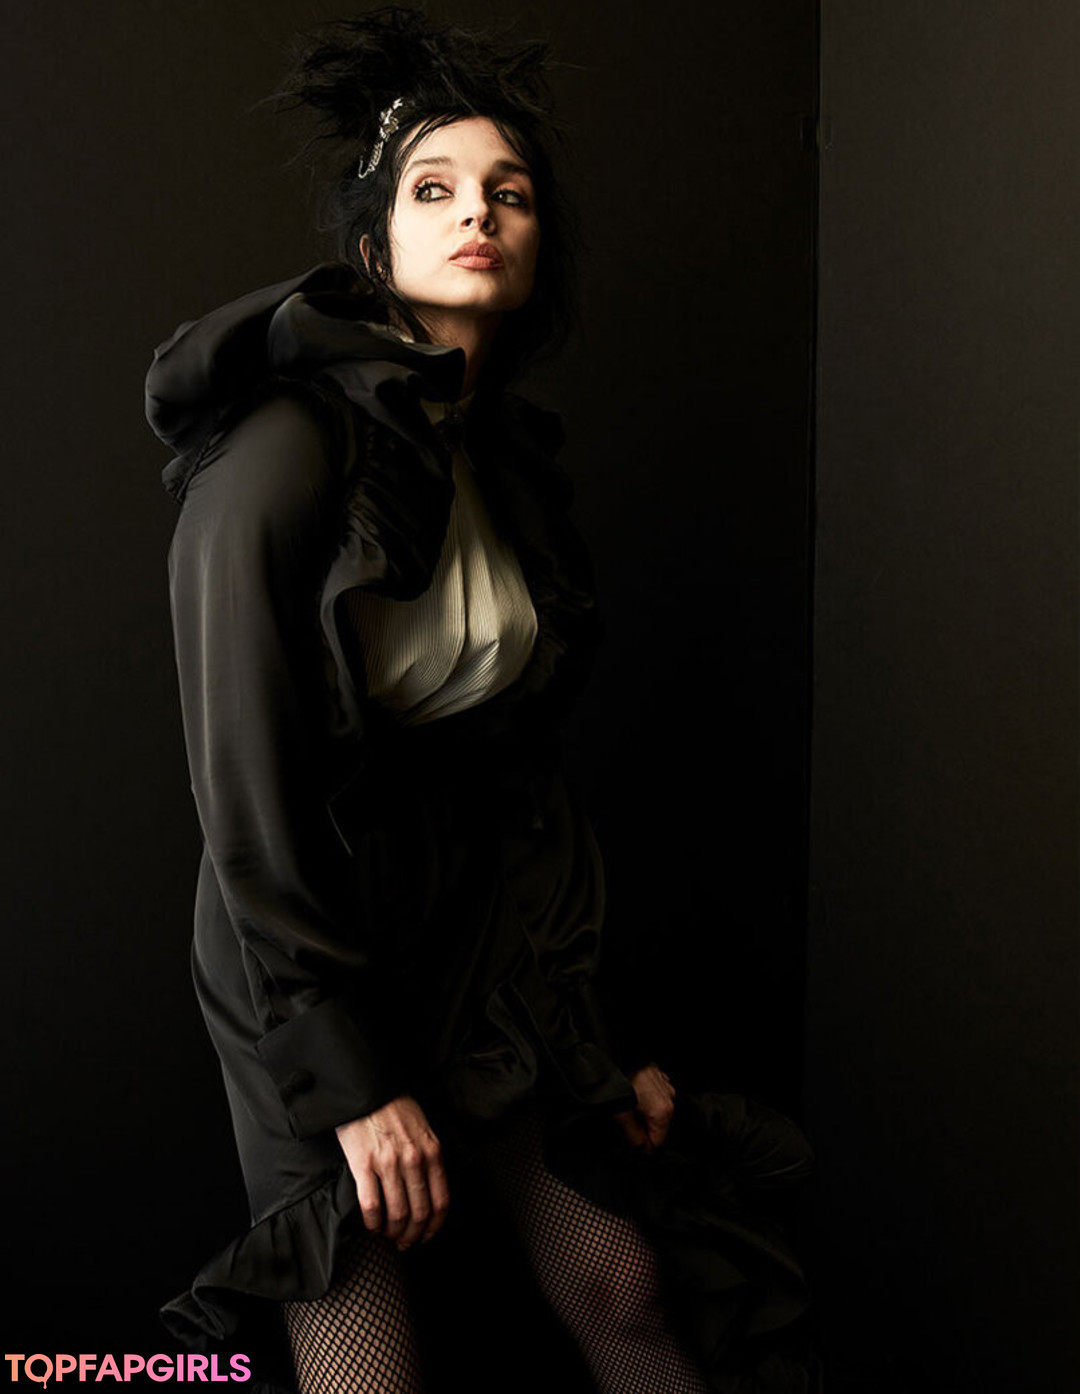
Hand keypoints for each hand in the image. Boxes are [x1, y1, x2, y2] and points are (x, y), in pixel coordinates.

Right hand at [335, 1094, 449, 1250]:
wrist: (367, 1087)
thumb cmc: (394, 1108)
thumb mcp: (423, 1129)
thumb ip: (429, 1157)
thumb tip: (430, 1191)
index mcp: (432, 1152)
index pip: (441, 1202)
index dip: (434, 1227)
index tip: (425, 1236)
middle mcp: (414, 1160)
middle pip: (419, 1213)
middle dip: (412, 1235)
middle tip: (404, 1243)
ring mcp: (388, 1163)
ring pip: (396, 1214)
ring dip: (392, 1233)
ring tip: (387, 1235)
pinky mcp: (363, 1164)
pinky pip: (371, 1205)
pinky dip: (372, 1222)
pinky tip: (371, 1225)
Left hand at [614, 1063, 676, 1153]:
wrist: (617, 1059)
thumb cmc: (619, 1082)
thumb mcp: (622, 1116)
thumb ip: (634, 1138)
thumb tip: (642, 1150)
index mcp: (662, 1111)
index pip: (658, 1142)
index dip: (643, 1145)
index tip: (632, 1139)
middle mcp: (669, 1099)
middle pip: (659, 1127)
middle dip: (643, 1128)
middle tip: (627, 1120)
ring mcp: (666, 1087)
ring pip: (658, 1112)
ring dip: (645, 1114)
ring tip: (629, 1105)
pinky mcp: (660, 1078)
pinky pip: (656, 1097)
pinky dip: (647, 1100)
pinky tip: (635, 1095)